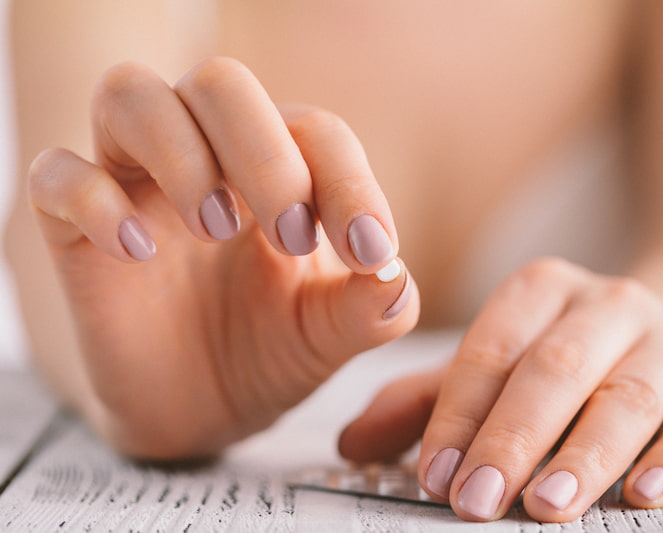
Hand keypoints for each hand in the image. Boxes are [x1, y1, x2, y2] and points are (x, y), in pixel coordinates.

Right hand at [28, 57, 418, 458]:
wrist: (201, 411)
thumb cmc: (270, 351)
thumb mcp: (328, 335)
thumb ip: (370, 306)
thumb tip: (395, 277)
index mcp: (277, 171)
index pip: (314, 132)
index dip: (348, 180)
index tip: (371, 252)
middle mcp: (205, 156)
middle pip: (221, 84)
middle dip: (263, 152)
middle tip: (291, 234)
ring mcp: (134, 183)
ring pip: (130, 94)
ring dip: (182, 152)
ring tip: (217, 228)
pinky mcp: (72, 228)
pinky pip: (57, 175)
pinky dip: (94, 201)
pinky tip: (137, 252)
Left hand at [340, 258, 662, 521]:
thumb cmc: (580, 353)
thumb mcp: (506, 360)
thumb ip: (430, 398)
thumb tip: (350, 444)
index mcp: (541, 291)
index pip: (491, 349)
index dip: (458, 412)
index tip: (433, 474)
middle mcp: (607, 304)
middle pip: (554, 369)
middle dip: (510, 438)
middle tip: (474, 499)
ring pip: (625, 394)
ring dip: (583, 453)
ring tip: (546, 506)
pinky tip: (642, 495)